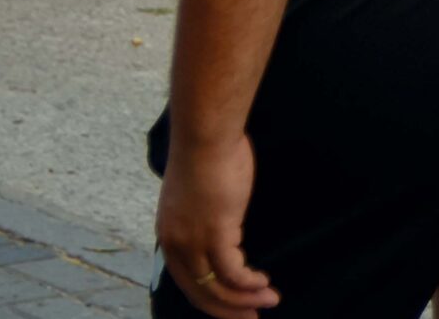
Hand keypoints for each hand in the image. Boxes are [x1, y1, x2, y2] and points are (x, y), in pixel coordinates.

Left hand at [156, 132, 278, 317]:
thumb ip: (205, 215)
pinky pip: (233, 272)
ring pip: (217, 287)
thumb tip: (223, 226)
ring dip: (245, 300)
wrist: (206, 136)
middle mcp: (175, 244)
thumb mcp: (199, 193)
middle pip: (199, 293)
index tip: (235, 306)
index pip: (187, 282)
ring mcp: (193, 240)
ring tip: (269, 302)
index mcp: (169, 235)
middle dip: (228, 311)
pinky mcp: (215, 232)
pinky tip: (264, 283)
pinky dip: (249, 283)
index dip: (211, 299)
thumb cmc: (209, 155)